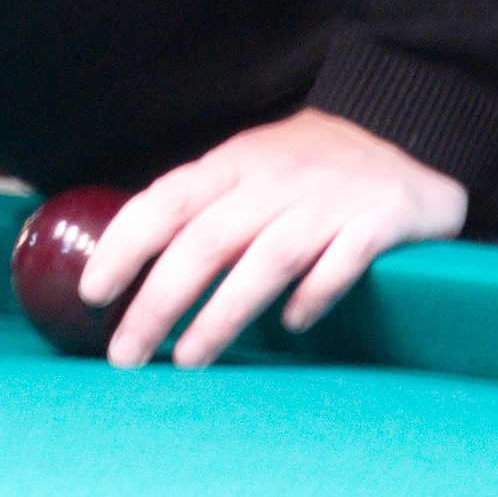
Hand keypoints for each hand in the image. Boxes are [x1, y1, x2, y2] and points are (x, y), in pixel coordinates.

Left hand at [83, 108, 468, 369]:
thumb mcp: (248, 170)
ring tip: (189, 359)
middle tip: (126, 353)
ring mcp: (329, 200)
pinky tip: (291, 325)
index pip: (166, 202)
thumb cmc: (308, 168)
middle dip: (159, 301)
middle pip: (206, 241)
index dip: (124, 245)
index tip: (92, 292)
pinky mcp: (381, 220)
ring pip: (266, 258)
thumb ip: (202, 207)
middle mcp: (275, 181)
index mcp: (234, 164)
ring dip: (223, 312)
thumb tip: (132, 262)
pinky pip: (345, 258)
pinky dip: (316, 290)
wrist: (405, 137)